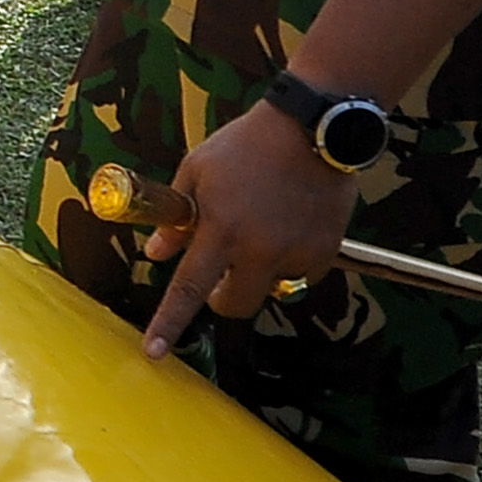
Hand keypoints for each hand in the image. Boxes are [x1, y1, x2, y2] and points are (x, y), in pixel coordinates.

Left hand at [138, 98, 357, 350]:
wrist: (312, 127)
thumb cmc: (245, 145)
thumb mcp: (196, 170)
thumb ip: (175, 216)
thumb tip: (156, 253)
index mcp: (220, 229)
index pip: (188, 288)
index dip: (169, 323)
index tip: (155, 353)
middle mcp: (259, 248)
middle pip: (236, 305)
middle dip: (224, 298)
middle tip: (222, 274)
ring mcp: (296, 251)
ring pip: (271, 289)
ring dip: (260, 273)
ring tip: (263, 229)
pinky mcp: (326, 249)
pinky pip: (302, 273)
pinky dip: (292, 260)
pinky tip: (291, 223)